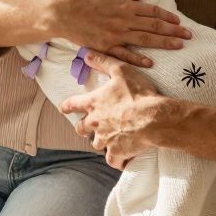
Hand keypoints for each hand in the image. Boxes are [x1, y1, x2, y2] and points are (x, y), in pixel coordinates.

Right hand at [50, 0, 189, 66]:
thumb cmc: (85, 0)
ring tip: (179, 46)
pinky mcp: (106, 47)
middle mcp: (124, 20)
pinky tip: (151, 62)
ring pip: (145, 40)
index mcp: (125, 6)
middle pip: (154, 26)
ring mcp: (116, 35)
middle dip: (174, 31)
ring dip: (164, 43)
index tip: (179, 21)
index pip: (152, 11)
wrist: (64, 14)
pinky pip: (125, 54)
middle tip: (189, 35)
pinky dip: (138, 59)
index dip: (168, 16)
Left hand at [60, 52, 167, 169]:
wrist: (153, 118)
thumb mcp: (121, 71)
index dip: (67, 105)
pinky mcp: (117, 152)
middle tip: (85, 128)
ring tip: (108, 142)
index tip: (63, 108)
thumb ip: (104, 62)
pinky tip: (121, 159)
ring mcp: (105, 139)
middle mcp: (95, 123)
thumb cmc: (138, 93)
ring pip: (97, 144)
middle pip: (82, 128)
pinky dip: (116, 160)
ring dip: (101, 142)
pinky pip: (113, 160)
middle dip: (83, 128)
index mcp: (94, 103)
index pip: (73, 104)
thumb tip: (87, 54)